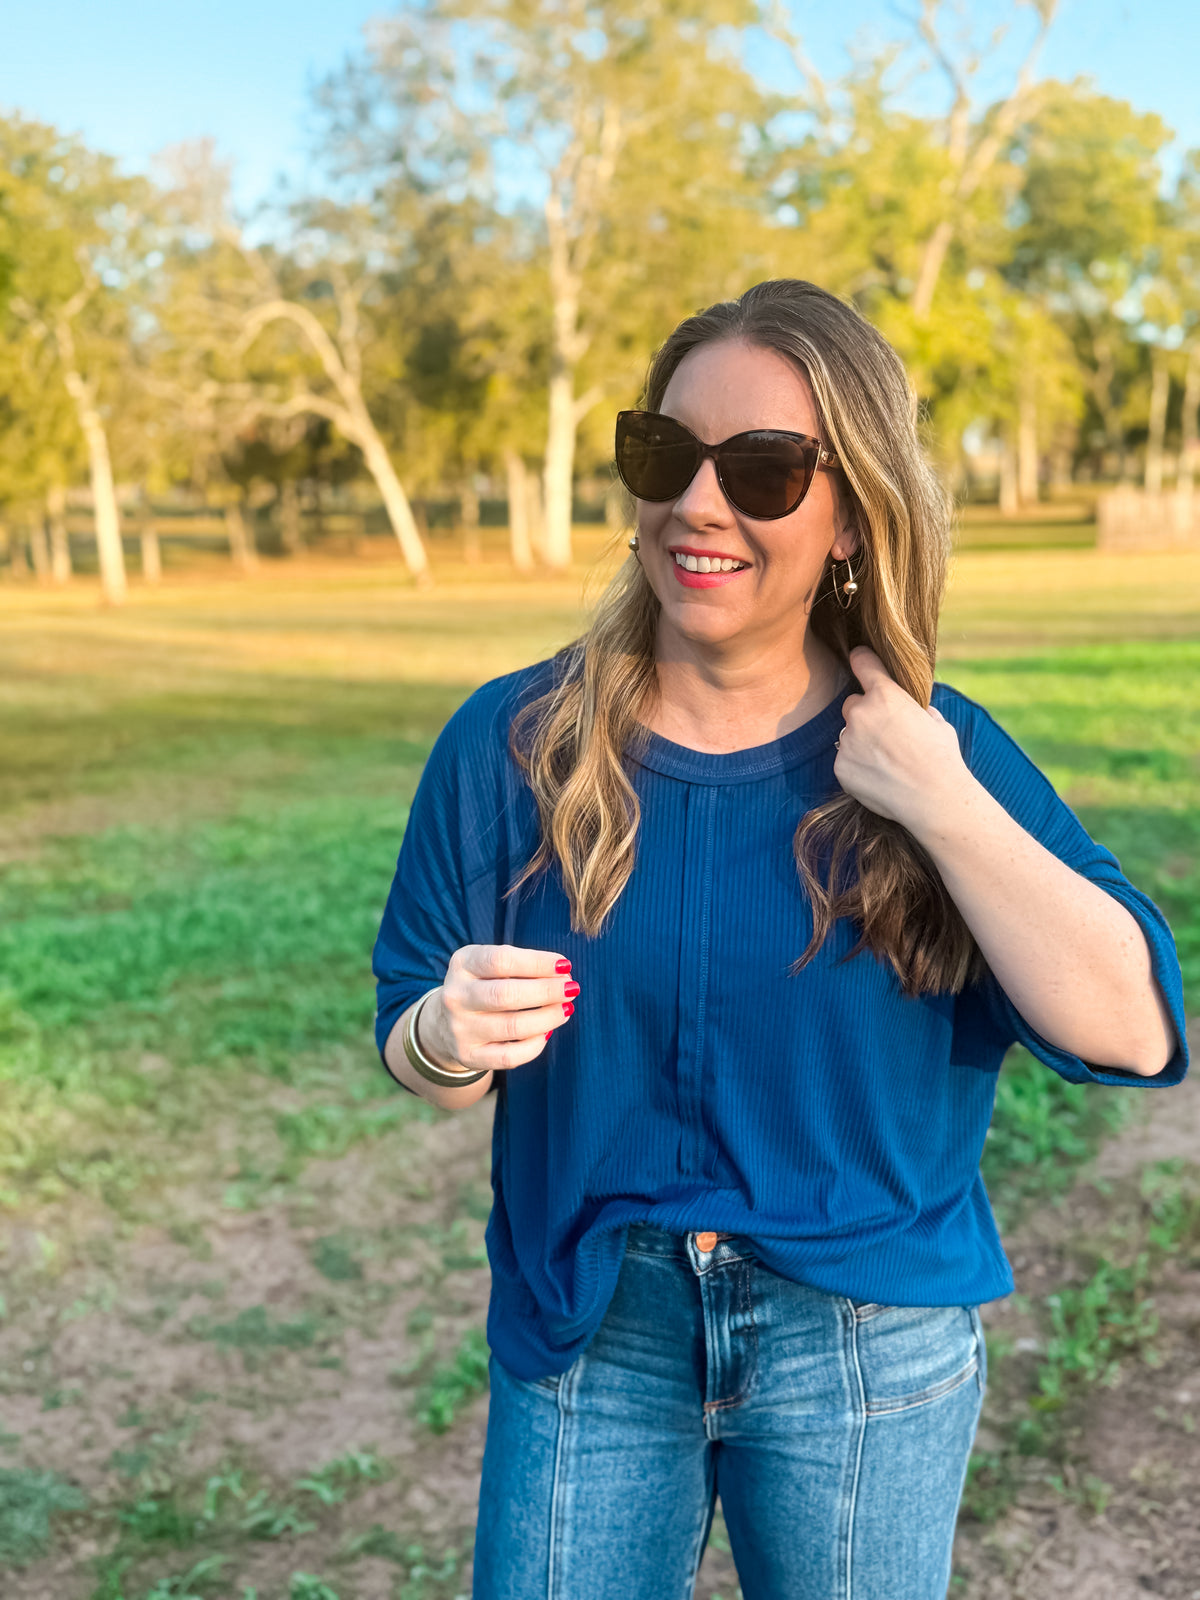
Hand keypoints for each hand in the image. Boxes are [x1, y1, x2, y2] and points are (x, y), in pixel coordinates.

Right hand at [420, 944, 578, 1074]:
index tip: (565, 966)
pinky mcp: (469, 1055)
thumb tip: (562, 975)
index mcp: (463, 964)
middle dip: (547, 991)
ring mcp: (460, 1029)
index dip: (537, 962)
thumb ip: (521, 965)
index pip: (501, 960)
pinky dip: (534, 1045)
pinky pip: (509, 1056)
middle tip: (571, 988)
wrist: (444, 1023)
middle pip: (506, 994)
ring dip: (547, 1017)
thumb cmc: (482, 985)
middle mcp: (456, 996)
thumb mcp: (488, 965)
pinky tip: (547, 1032)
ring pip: (512, 1026)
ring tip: (565, 1008)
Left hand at [834, 647, 969, 832]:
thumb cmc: (942, 758)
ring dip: (861, 743)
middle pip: (852, 705)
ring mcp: (847, 741)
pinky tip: (879, 777)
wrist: (935, 798)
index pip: (862, 662)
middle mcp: (861, 713)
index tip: (859, 657)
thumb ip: (916, 709)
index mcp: (886, 694)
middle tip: (887, 735)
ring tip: (888, 762)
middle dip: (865, 715)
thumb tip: (913, 709)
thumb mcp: (936, 721)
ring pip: (849, 735)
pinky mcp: (841, 767)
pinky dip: (857, 767)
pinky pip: (845, 760)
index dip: (861, 659)